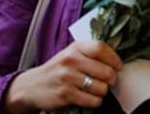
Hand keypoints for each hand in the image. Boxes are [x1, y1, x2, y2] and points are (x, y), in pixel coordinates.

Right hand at [3, 40, 121, 113]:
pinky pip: (92, 100)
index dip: (114, 59)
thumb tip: (115, 61)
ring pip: (101, 87)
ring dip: (102, 92)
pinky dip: (95, 101)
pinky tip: (89, 98)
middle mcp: (71, 60)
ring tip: (95, 90)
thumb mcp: (70, 55)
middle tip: (109, 82)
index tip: (119, 66)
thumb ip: (90, 54)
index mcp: (75, 48)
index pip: (101, 48)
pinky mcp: (65, 94)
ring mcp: (67, 78)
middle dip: (111, 79)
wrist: (30, 86)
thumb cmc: (56, 70)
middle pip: (105, 70)